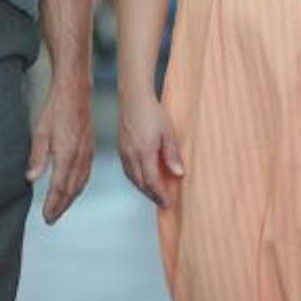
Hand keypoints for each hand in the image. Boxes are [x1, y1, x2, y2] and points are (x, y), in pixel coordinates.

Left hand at [28, 75, 93, 223]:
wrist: (75, 92)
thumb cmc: (57, 109)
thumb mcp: (40, 132)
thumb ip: (37, 157)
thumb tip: (31, 178)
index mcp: (66, 155)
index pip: (59, 187)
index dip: (53, 204)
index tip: (46, 216)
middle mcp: (79, 157)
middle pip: (71, 189)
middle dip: (61, 206)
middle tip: (51, 218)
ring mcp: (87, 153)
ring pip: (80, 183)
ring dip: (70, 198)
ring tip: (61, 208)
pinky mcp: (90, 148)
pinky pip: (86, 173)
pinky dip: (79, 186)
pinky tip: (75, 188)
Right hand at [117, 92, 185, 207]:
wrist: (133, 97)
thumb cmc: (152, 112)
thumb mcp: (168, 133)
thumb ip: (173, 155)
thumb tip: (179, 173)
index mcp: (144, 153)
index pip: (152, 182)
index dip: (161, 194)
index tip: (168, 203)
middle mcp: (131, 156)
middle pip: (141, 184)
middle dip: (152, 195)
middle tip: (163, 202)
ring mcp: (124, 152)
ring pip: (133, 179)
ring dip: (144, 189)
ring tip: (154, 193)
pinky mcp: (121, 148)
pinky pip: (128, 170)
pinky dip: (136, 179)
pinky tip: (143, 178)